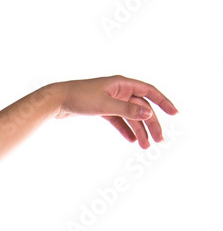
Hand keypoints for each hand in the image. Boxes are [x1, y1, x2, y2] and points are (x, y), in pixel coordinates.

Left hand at [52, 75, 178, 148]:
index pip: (149, 91)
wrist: (56, 100)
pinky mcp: (102, 109)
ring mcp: (110, 100)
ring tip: (146, 146)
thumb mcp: (105, 105)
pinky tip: (132, 140)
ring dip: (139, 130)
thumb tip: (149, 113)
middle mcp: (118, 90)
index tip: (174, 114)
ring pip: (130, 116)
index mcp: (122, 83)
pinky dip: (125, 130)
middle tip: (159, 140)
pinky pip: (118, 120)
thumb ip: (127, 109)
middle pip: (141, 107)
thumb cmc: (79, 98)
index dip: (163, 102)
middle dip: (151, 124)